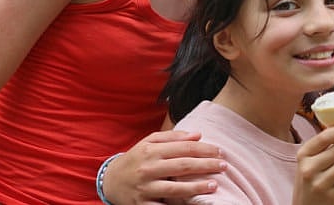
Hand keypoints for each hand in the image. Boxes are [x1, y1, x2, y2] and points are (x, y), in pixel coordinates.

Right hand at [102, 130, 224, 204]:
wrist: (109, 180)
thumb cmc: (136, 159)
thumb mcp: (149, 142)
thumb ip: (174, 137)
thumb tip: (198, 134)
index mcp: (152, 151)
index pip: (184, 148)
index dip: (205, 149)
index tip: (221, 152)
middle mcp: (148, 168)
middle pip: (183, 166)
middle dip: (206, 166)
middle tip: (224, 166)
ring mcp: (145, 187)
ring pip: (175, 188)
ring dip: (197, 187)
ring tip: (214, 185)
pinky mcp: (142, 204)